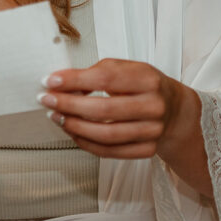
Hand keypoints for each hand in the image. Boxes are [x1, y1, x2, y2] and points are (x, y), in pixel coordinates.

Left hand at [38, 59, 191, 159]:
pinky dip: (86, 143)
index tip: (51, 80)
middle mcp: (154, 106)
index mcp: (148, 79)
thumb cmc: (144, 85)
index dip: (75, 80)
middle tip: (46, 100)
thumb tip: (63, 82)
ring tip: (56, 116)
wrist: (174, 109)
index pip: (106, 78)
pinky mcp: (147, 150)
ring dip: (74, 126)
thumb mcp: (127, 68)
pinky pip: (109, 151)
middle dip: (69, 105)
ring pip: (106, 135)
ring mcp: (152, 131)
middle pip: (104, 110)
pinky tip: (72, 132)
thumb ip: (97, 72)